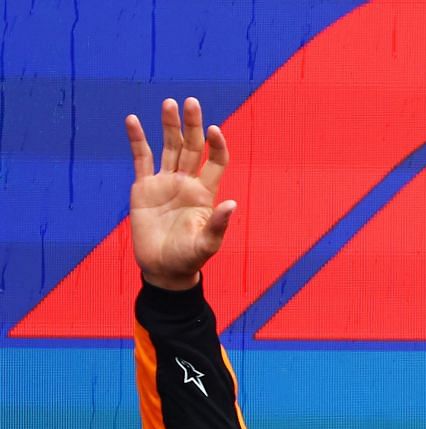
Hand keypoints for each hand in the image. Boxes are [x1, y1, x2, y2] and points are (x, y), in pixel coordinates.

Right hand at [127, 97, 235, 289]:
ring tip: (168, 103)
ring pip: (168, 148)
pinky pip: (141, 159)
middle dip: (192, 125)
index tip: (215, 130)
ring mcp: (165, 183)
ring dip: (168, 126)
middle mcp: (187, 183)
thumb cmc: (188, 259)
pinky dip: (137, 139)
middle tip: (191, 102)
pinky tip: (133, 120)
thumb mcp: (206, 244)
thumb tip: (232, 203)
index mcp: (205, 193)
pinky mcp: (143, 187)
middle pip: (192, 147)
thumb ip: (218, 225)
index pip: (216, 161)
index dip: (217, 145)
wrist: (163, 268)